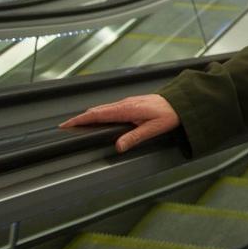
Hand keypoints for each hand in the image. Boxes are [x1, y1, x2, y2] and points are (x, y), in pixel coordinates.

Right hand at [60, 94, 180, 152]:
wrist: (181, 101)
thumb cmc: (169, 114)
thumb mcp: (153, 129)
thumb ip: (135, 137)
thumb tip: (118, 147)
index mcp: (127, 109)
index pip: (98, 114)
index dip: (81, 119)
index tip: (67, 124)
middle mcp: (125, 103)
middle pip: (97, 110)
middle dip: (80, 118)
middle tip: (66, 126)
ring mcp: (127, 102)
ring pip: (103, 108)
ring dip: (89, 115)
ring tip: (78, 123)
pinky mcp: (131, 103)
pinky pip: (110, 107)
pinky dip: (99, 113)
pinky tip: (99, 118)